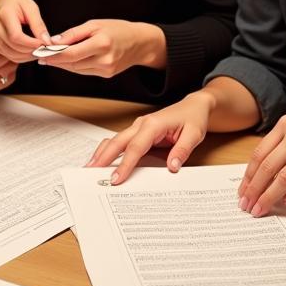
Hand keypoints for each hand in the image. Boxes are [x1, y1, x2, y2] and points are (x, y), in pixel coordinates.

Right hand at [0, 0, 50, 62]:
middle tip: (45, 49)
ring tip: (39, 51)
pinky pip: (8, 56)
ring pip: (11, 54)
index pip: (16, 35)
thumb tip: (46, 41)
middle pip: (13, 46)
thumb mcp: (31, 8)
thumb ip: (38, 25)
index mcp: (4, 13)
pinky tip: (30, 52)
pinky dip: (21, 57)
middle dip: (31, 51)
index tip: (44, 44)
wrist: (4, 2)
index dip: (31, 43)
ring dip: (27, 56)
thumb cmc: (19, 3)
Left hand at [39, 20, 165, 77]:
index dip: (53, 55)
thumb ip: (74, 33)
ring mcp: (106, 69)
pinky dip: (73, 66)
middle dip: (54, 60)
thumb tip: (54, 41)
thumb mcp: (95, 24)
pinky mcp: (106, 75)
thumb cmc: (117, 29)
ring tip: (49, 58)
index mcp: (102, 43)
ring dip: (61, 64)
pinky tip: (65, 60)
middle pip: (72, 63)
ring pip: (76, 69)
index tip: (41, 52)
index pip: (71, 53)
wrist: (140, 42)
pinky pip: (84, 71)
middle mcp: (104, 59)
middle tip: (40, 56)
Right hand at [87, 91, 215, 180]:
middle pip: (118, 142)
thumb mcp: (194, 134)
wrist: (194, 106)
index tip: (116, 178)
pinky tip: (102, 159)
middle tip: (91, 172)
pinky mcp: (137, 132)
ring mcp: (137, 127)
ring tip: (90, 167)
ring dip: (102, 153)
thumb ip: (182, 151)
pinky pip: (120, 141)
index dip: (125, 164)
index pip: (135, 147)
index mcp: (153, 124)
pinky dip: (109, 150)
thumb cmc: (193, 118)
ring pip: (115, 140)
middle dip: (103, 157)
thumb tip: (172, 167)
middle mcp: (141, 124)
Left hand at [239, 98, 285, 215]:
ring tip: (262, 208)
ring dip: (271, 196)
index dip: (248, 176)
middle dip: (254, 190)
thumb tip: (259, 168)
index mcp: (285, 125)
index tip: (242, 191)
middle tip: (247, 205)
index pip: (259, 154)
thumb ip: (279, 141)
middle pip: (268, 167)